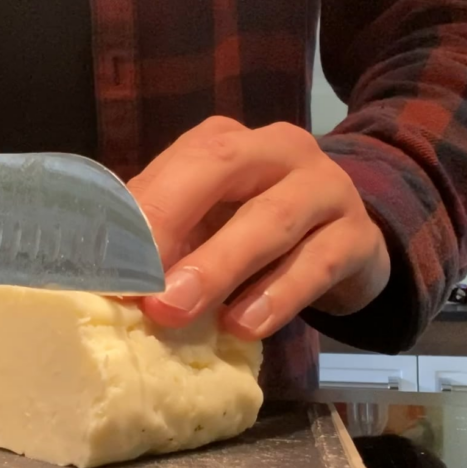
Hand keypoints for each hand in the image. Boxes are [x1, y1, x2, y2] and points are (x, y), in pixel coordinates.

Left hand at [127, 117, 390, 339]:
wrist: (347, 246)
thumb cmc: (255, 235)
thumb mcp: (206, 225)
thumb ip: (164, 238)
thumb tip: (106, 276)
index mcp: (228, 142)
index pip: (180, 162)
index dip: (144, 210)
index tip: (109, 265)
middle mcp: (279, 150)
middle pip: (223, 169)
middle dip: (174, 224)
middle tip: (139, 284)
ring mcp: (326, 187)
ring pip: (273, 218)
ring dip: (221, 266)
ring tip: (179, 311)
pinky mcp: (360, 236)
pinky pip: (318, 263)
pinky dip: (278, 296)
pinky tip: (246, 325)